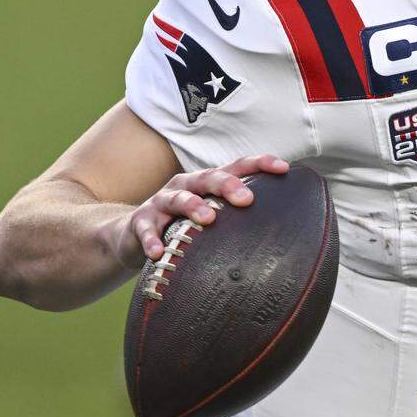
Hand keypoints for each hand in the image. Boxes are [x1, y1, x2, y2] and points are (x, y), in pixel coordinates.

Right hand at [113, 155, 288, 266]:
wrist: (130, 235)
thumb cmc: (183, 225)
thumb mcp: (211, 216)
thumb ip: (238, 218)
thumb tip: (286, 230)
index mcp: (207, 183)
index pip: (237, 167)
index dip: (260, 164)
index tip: (284, 168)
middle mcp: (186, 186)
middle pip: (209, 178)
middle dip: (228, 185)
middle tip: (247, 199)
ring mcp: (161, 203)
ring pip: (178, 199)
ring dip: (193, 207)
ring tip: (208, 219)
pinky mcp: (140, 223)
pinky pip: (146, 230)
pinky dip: (152, 240)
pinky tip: (159, 253)